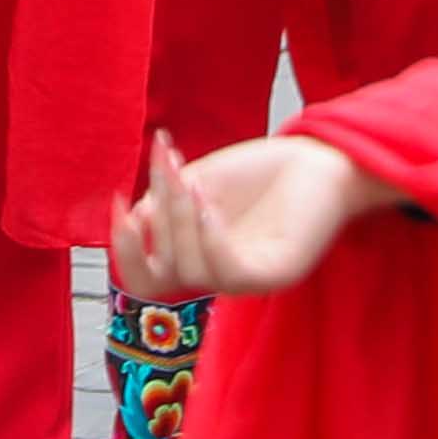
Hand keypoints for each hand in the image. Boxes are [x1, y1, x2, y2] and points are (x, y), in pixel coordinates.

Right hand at [106, 124, 384, 299]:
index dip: (123, 248)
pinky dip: (209, 236)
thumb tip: (130, 223)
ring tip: (189, 177)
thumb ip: (163, 205)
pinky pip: (229, 270)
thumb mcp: (198, 183)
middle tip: (162, 172)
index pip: (146, 278)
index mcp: (197, 258)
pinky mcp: (276, 274)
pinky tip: (207, 200)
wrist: (321, 159)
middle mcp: (219, 276)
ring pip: (191, 272)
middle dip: (150, 227)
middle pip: (160, 278)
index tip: (117, 202)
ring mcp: (248, 279)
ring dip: (180, 220)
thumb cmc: (260, 172)